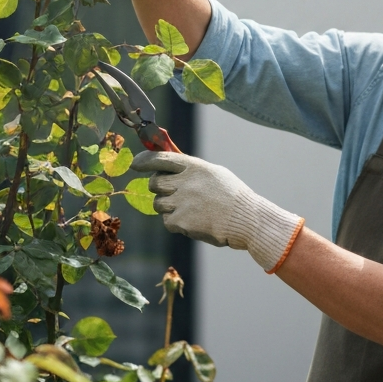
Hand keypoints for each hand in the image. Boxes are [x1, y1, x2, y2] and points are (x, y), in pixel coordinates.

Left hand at [130, 151, 303, 272]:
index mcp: (194, 166)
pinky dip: (176, 223)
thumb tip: (169, 168)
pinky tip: (193, 221)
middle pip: (154, 183)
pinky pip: (167, 221)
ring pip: (158, 204)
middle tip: (172, 193)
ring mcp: (181, 201)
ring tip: (189, 210)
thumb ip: (192, 170)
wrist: (245, 219)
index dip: (145, 160)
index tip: (136, 163)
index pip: (161, 158)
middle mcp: (184, 182)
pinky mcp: (180, 221)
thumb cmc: (233, 196)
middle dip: (159, 188)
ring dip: (168, 207)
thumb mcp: (214, 174)